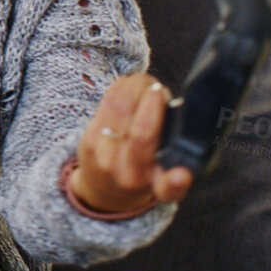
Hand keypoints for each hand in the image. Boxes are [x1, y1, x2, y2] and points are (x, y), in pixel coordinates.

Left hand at [70, 73, 194, 213]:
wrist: (104, 188)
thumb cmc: (143, 174)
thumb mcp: (166, 179)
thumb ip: (177, 163)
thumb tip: (176, 137)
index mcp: (157, 184)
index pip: (169, 186)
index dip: (177, 181)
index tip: (182, 173)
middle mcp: (131, 175)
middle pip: (142, 132)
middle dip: (152, 101)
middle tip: (158, 87)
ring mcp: (106, 158)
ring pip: (121, 111)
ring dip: (134, 88)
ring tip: (144, 81)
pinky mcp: (89, 141)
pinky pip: (106, 106)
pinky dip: (120, 90)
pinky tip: (128, 84)